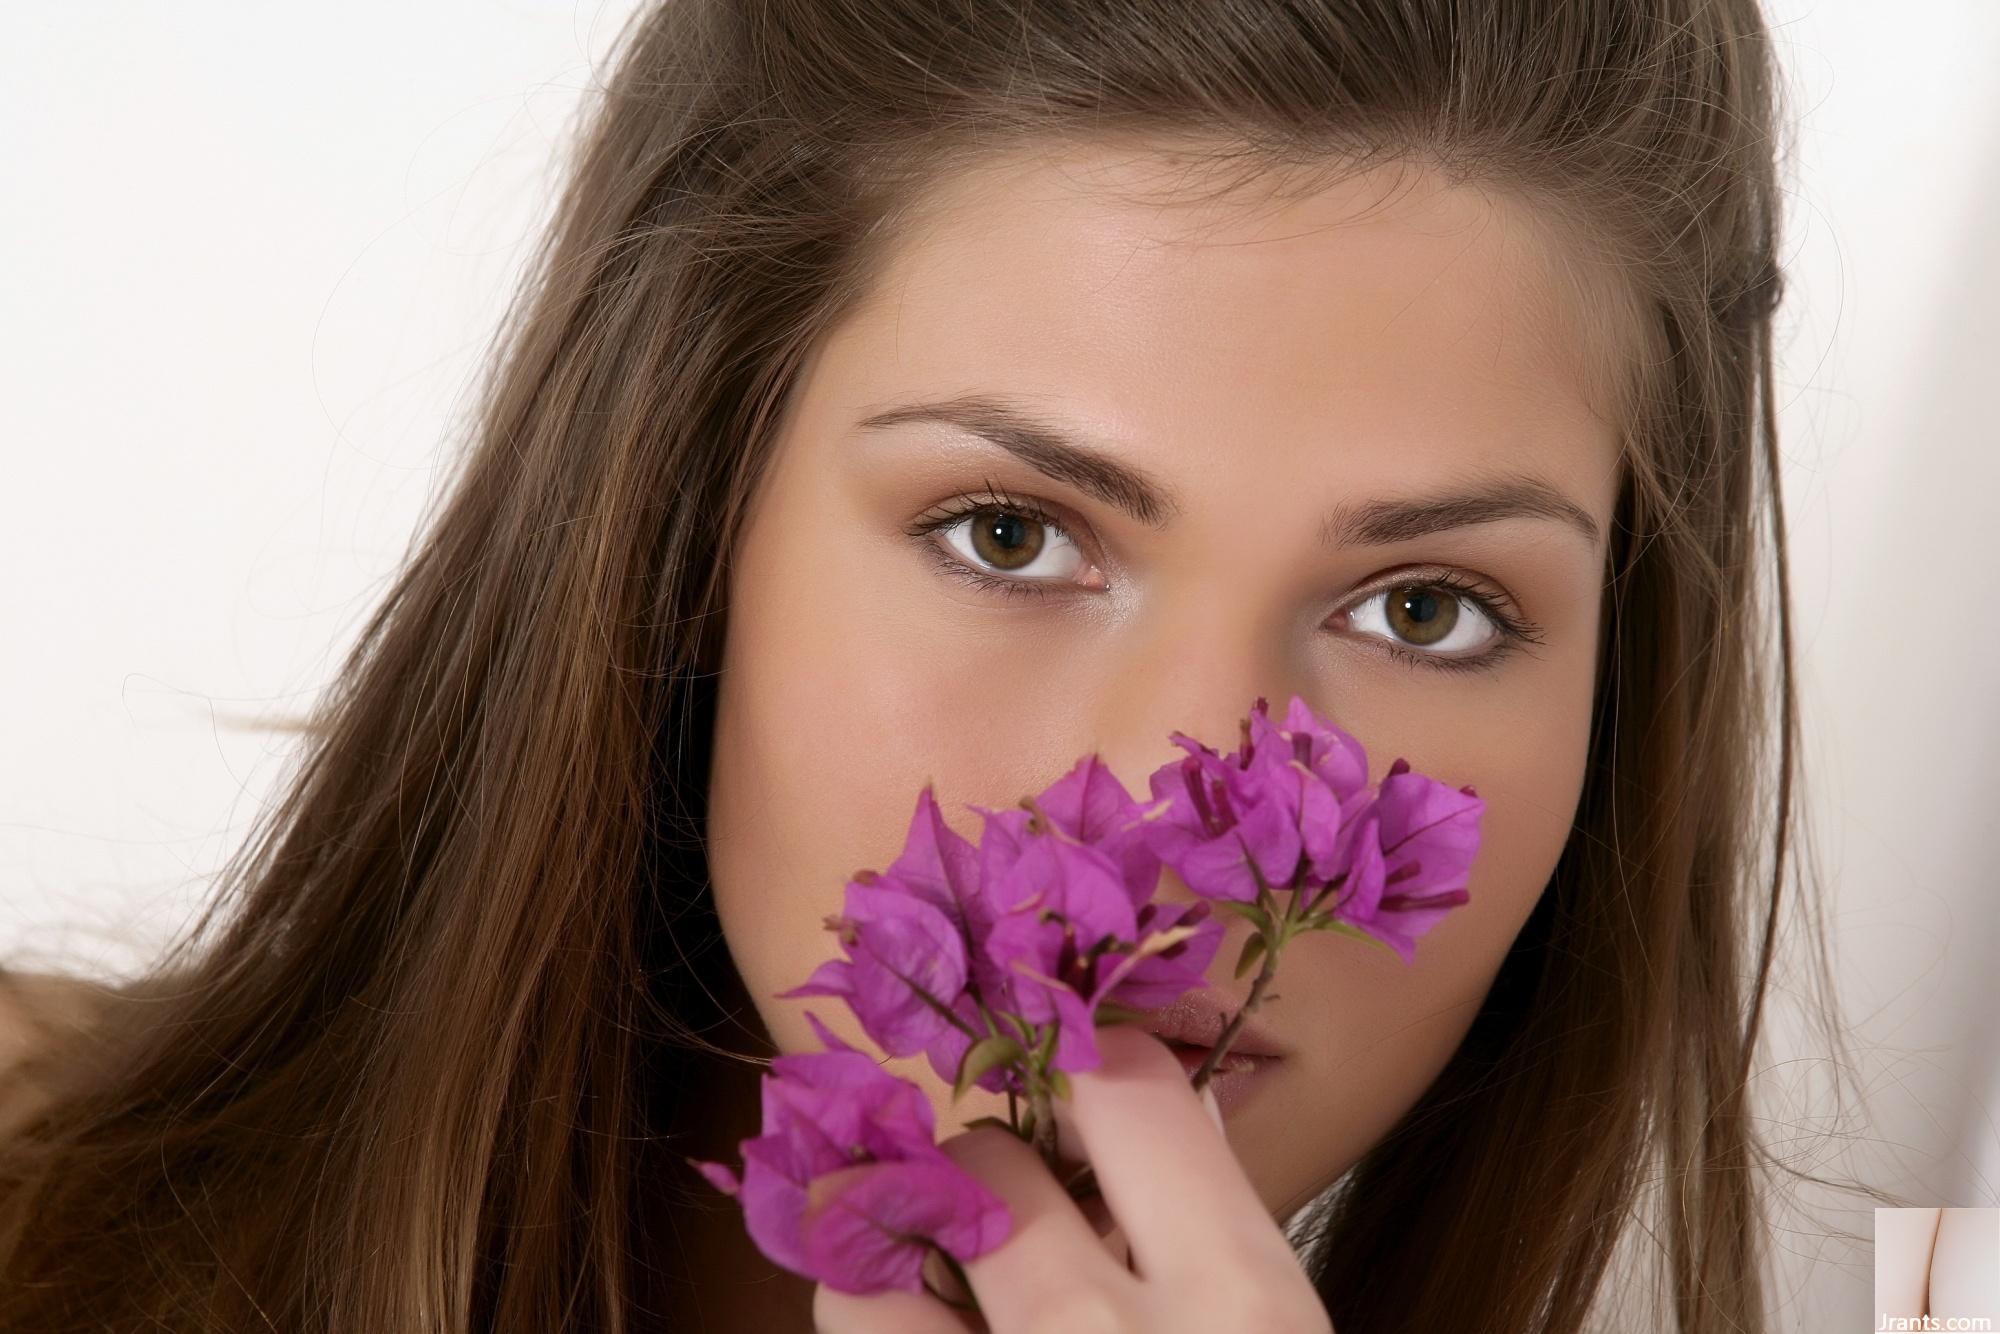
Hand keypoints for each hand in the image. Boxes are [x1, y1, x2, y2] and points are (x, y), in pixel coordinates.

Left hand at [812, 1023, 1334, 1332]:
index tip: (1071, 1068)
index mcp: (1239, 1303)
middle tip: (997, 1191)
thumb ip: (1219, 1243)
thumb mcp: (1277, 1332)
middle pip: (990, 1157)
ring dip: (894, 1232)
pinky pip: (855, 1323)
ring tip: (924, 1254)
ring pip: (877, 1248)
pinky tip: (907, 1311)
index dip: (1095, 1065)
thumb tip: (1148, 1107)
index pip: (1134, 1088)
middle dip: (985, 1162)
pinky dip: (867, 1300)